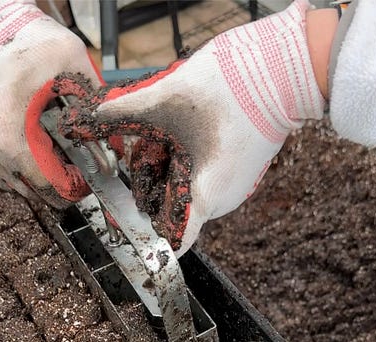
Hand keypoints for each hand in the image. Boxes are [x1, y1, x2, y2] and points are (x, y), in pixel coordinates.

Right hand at [0, 0, 101, 205]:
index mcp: (11, 139)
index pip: (52, 188)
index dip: (76, 184)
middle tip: (71, 158)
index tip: (87, 174)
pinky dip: (17, 165)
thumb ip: (95, 102)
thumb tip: (116, 143)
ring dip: (38, 173)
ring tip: (49, 146)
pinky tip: (27, 141)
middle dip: (59, 178)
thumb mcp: (70, 62)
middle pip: (36, 192)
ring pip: (18, 186)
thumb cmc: (26, 43)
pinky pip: (0, 174)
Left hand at [67, 0, 323, 253]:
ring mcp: (233, 186)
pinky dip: (184, 162)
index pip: (173, 239)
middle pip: (172, 209)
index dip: (146, 238)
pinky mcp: (238, 170)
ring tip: (158, 140)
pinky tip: (180, 135)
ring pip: (186, 190)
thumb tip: (91, 116)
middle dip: (148, 188)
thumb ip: (127, 110)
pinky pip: (202, 177)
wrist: (284, 68)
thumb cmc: (233, 86)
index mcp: (205, 195)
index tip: (126, 231)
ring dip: (165, 171)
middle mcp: (221, 200)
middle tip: (136, 159)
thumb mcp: (169, 97)